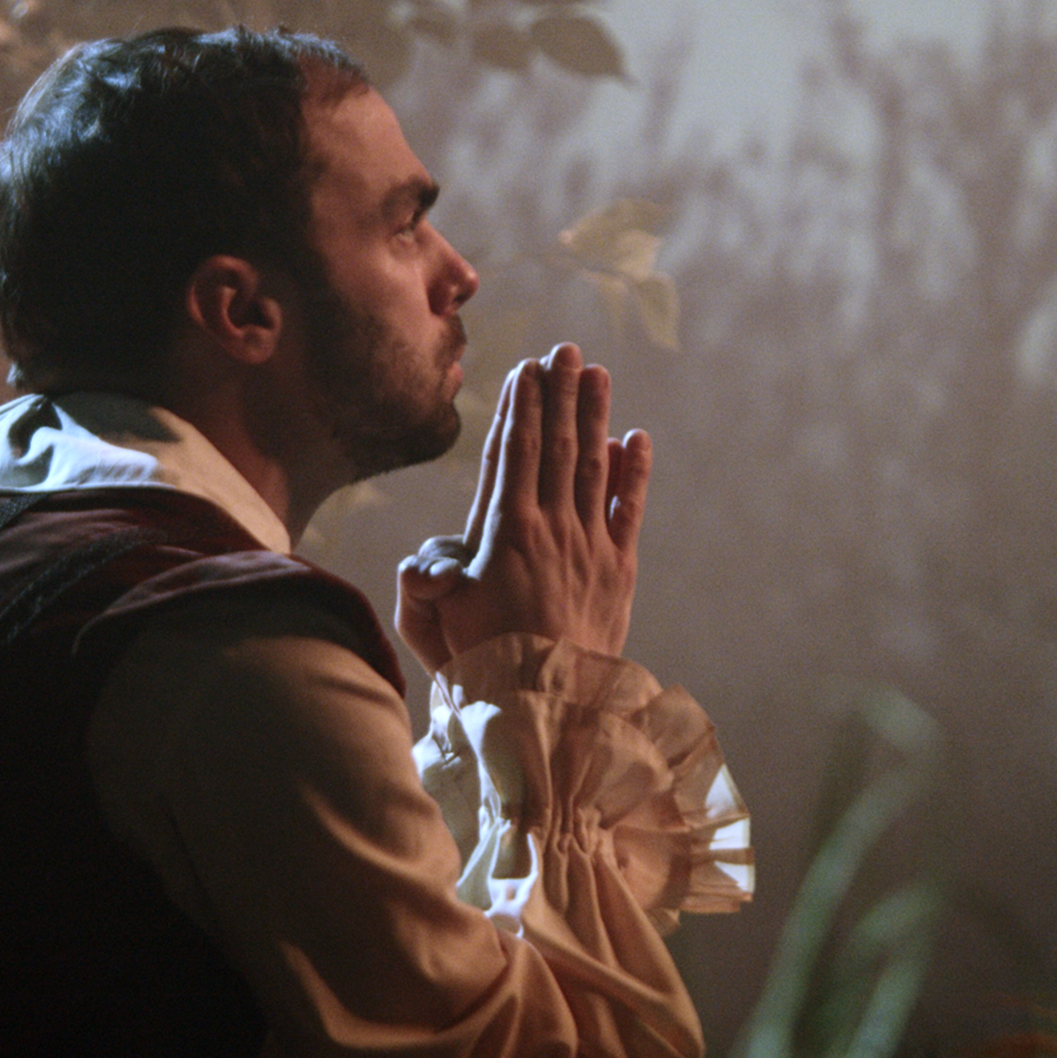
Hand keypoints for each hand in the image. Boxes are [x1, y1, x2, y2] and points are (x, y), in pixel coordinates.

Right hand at [395, 344, 650, 672]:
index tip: (526, 372)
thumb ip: (420, 580)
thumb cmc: (480, 664)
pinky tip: (636, 439)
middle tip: (565, 350)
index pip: (512, 454)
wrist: (544, 707)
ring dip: (595, 416)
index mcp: (503, 534)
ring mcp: (588, 547)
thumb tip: (431, 557)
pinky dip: (633, 472)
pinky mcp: (618, 571)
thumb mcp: (430, 623)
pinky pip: (628, 510)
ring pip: (592, 465)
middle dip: (560, 394)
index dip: (521, 409)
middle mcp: (550, 529)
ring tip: (598, 374)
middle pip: (556, 445)